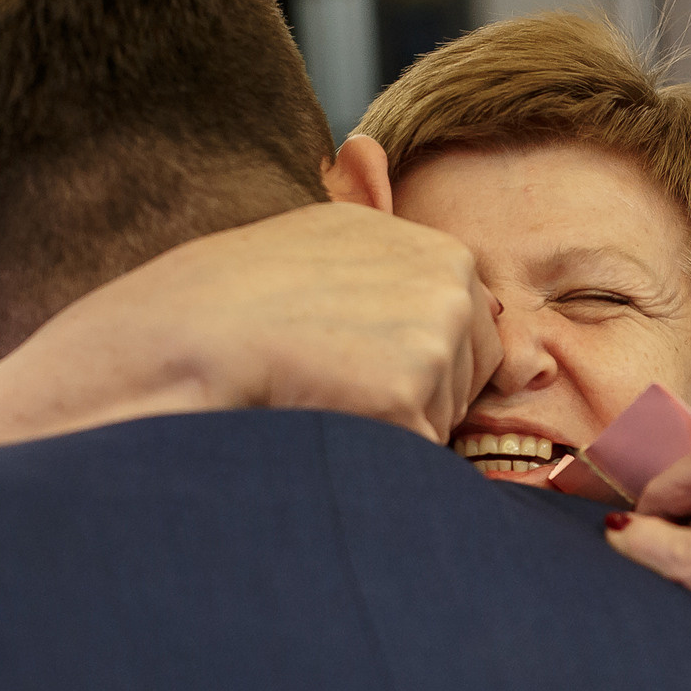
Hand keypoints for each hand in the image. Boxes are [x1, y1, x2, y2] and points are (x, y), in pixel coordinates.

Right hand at [195, 204, 498, 440]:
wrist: (203, 323)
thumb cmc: (260, 284)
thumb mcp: (346, 240)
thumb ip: (413, 269)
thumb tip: (488, 307)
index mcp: (444, 252)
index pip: (476, 329)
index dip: (425, 357)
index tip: (374, 357)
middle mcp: (453, 290)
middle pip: (470, 377)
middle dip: (424, 393)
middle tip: (350, 378)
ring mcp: (434, 342)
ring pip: (443, 416)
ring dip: (399, 420)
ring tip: (332, 385)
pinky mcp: (406, 397)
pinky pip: (414, 449)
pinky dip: (376, 445)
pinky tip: (331, 409)